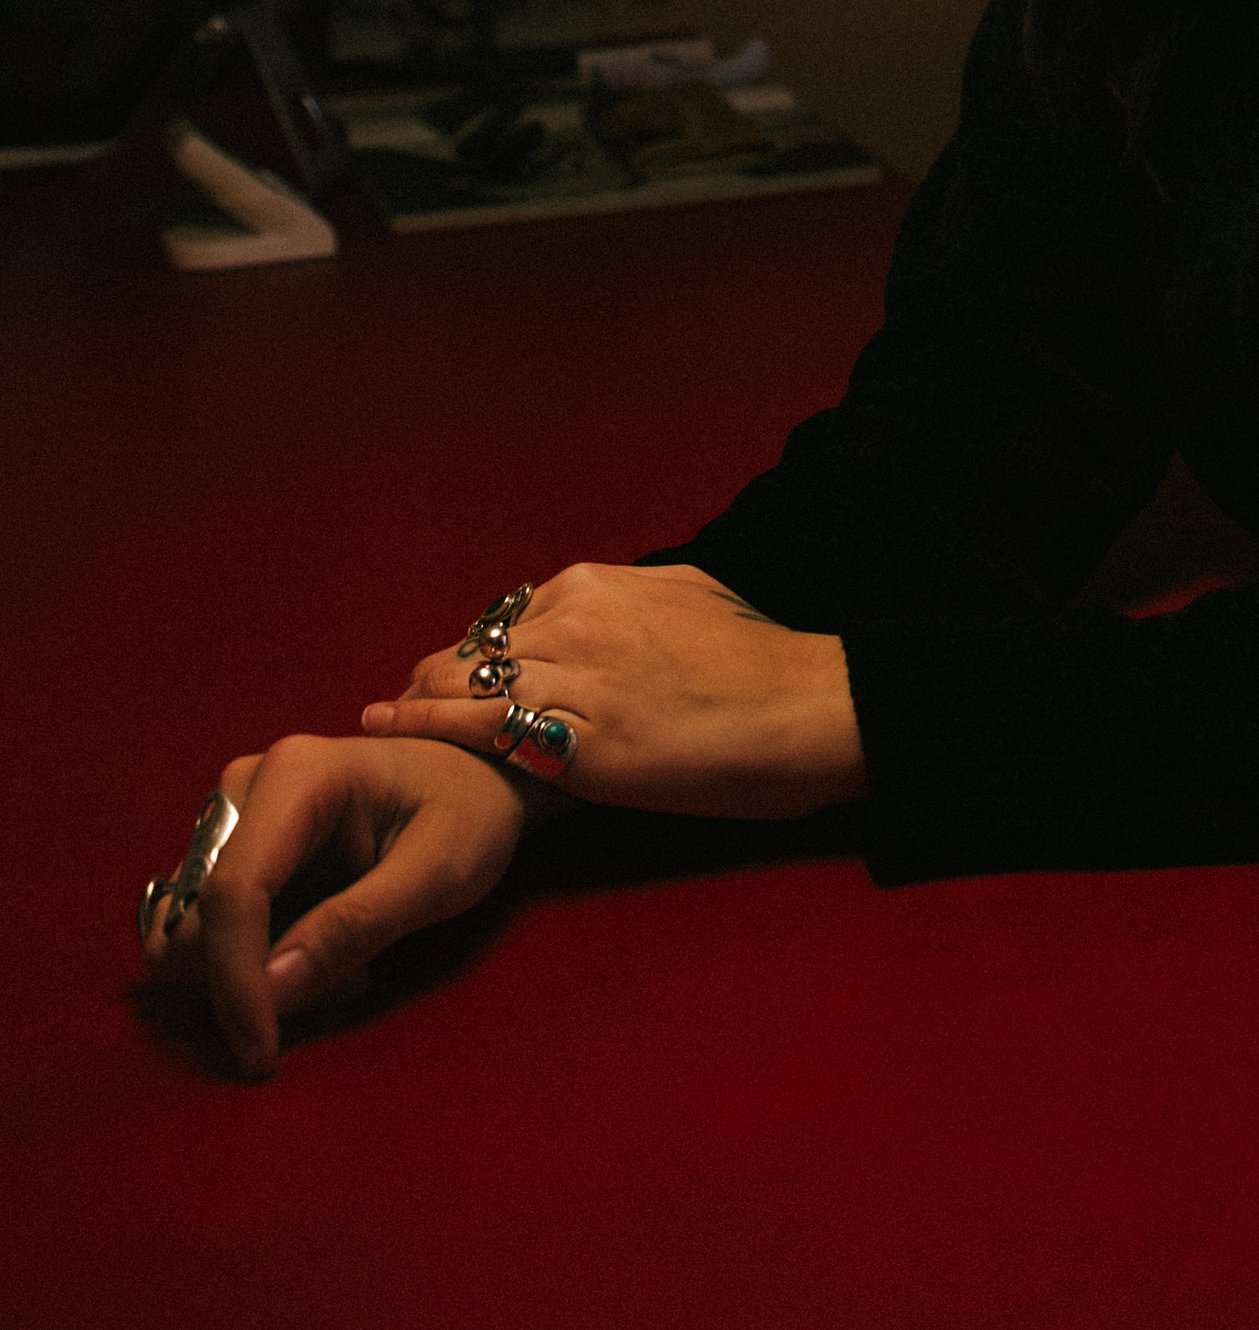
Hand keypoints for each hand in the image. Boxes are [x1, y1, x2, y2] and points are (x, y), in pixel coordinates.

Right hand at [141, 735, 529, 1079]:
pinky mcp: (235, 854)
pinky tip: (321, 957)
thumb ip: (357, 925)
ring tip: (343, 970)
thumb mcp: (438, 872)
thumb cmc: (471, 813)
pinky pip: (209, 933)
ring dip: (250, 980)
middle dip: (249, 985)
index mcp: (295, 775)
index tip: (261, 1054)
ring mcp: (233, 820)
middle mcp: (245, 790)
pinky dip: (252, 967)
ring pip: (192, 933)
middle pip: (195, 919)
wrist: (478, 780)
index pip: (231, 894)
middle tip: (349, 985)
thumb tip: (271, 990)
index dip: (235, 984)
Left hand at [363, 562, 865, 817]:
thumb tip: (602, 604)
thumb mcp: (689, 595)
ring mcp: (576, 682)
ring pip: (470, 684)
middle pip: (477, 649)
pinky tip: (394, 732)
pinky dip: (433, 730)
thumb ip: (632, 599)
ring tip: (383, 718)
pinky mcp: (582, 745)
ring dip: (419, 703)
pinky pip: (486, 732)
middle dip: (435, 676)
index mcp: (599, 584)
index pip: (509, 618)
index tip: (452, 674)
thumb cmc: (760, 659)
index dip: (475, 651)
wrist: (805, 707)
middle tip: (400, 702)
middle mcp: (576, 621)